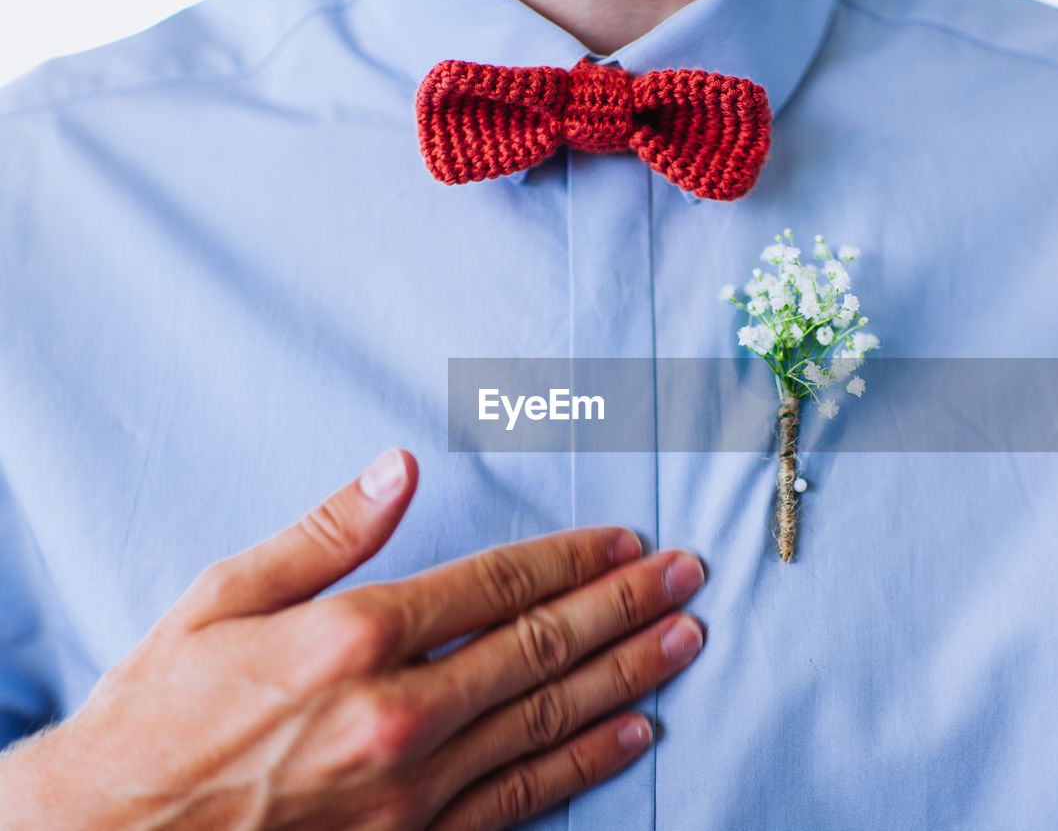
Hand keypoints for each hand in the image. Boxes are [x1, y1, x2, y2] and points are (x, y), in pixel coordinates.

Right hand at [0, 447, 706, 829]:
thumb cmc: (161, 709)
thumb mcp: (224, 596)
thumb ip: (328, 532)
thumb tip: (403, 466)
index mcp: (353, 636)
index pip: (496, 583)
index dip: (573, 558)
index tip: (628, 539)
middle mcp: (396, 711)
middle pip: (541, 645)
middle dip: (625, 605)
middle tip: (689, 575)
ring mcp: (412, 787)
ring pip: (547, 719)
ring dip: (626, 673)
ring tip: (685, 639)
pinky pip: (519, 799)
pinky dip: (584, 764)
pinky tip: (633, 733)